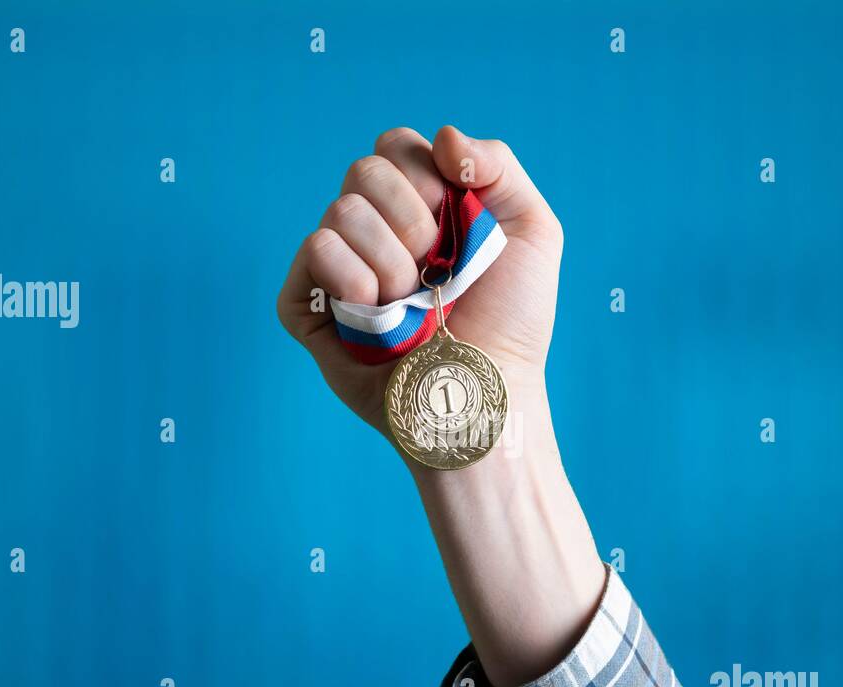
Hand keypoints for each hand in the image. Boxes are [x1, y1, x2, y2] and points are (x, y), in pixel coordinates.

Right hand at [277, 126, 563, 436]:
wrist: (486, 391)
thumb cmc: (513, 323)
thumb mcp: (533, 231)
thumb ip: (498, 164)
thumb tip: (443, 139)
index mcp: (420, 208)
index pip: (394, 147)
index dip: (424, 174)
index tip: (454, 217)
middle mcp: (375, 234)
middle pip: (363, 170)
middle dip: (412, 218)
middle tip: (436, 269)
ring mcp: (341, 270)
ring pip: (340, 211)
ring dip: (391, 261)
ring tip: (411, 305)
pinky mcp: (310, 306)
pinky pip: (314, 252)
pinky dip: (352, 278)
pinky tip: (377, 313)